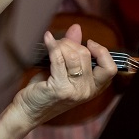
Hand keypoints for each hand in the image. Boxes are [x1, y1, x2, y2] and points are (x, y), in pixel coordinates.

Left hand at [0, 24, 115, 138]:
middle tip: (59, 44)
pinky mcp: (58, 88)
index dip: (102, 52)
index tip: (89, 43)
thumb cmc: (45, 89)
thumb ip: (73, 50)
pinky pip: (58, 59)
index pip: (110, 68)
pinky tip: (46, 39)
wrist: (28, 110)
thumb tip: (76, 28)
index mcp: (94, 88)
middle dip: (71, 44)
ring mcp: (74, 91)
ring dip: (61, 45)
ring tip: (52, 45)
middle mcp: (87, 91)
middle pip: (87, 56)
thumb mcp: (64, 70)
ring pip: (74, 55)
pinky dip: (52, 45)